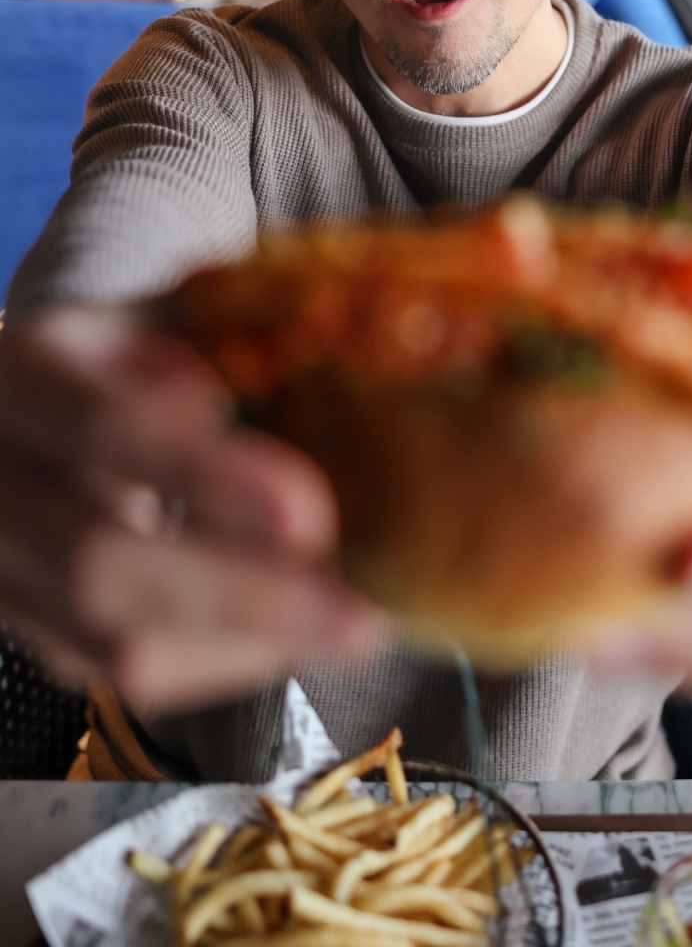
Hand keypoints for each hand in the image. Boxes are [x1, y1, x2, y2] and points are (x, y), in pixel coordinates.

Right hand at [0, 306, 382, 713]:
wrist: (22, 411)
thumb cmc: (110, 354)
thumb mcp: (141, 318)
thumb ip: (201, 334)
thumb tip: (276, 369)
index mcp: (18, 380)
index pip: (100, 430)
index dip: (198, 473)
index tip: (305, 510)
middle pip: (96, 562)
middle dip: (238, 595)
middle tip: (356, 613)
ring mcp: (3, 574)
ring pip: (107, 643)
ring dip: (243, 645)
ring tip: (351, 633)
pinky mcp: (38, 634)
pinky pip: (127, 675)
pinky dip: (223, 662)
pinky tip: (295, 639)